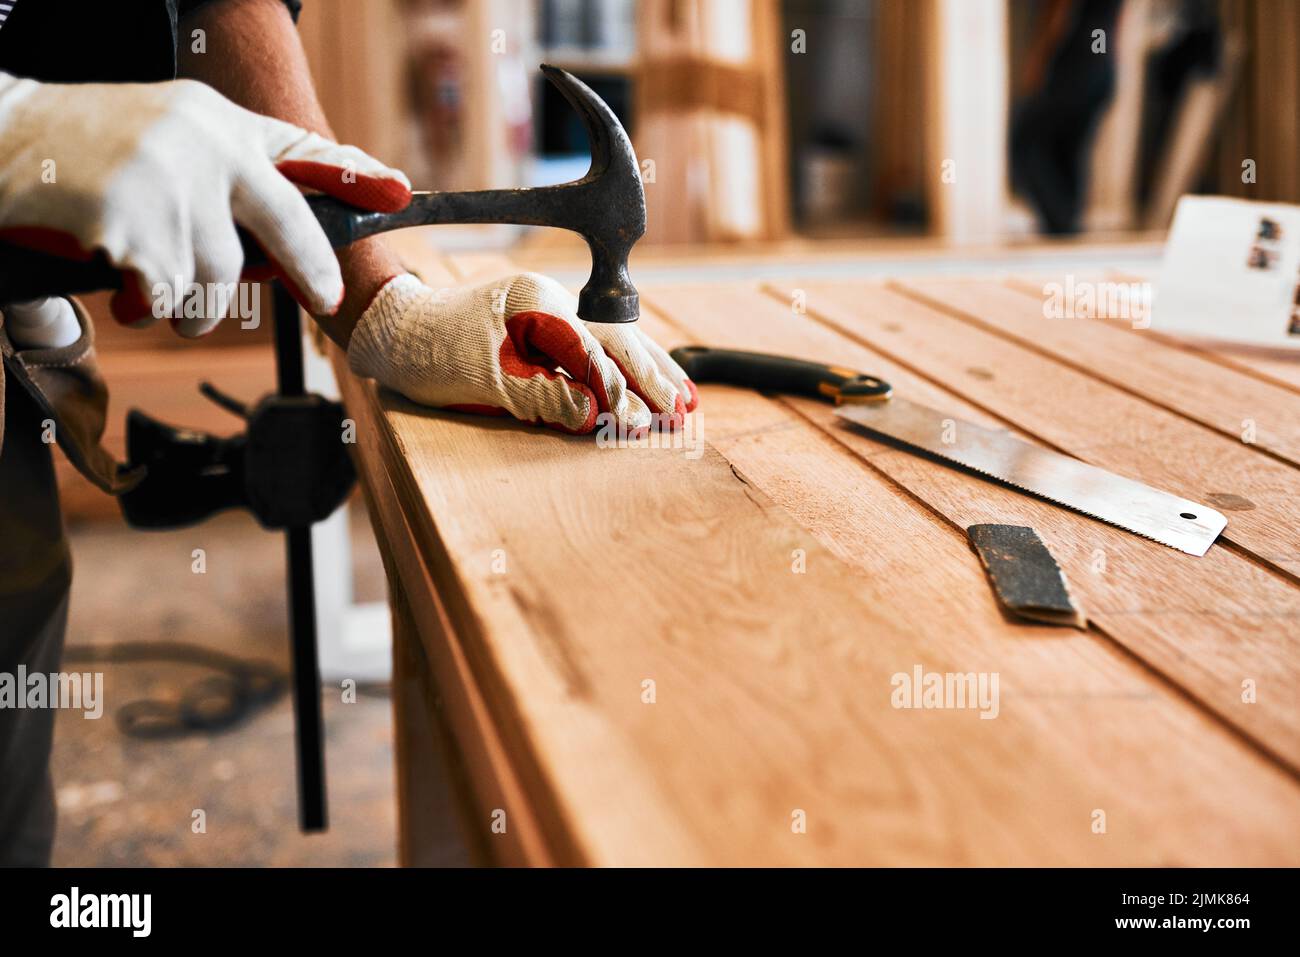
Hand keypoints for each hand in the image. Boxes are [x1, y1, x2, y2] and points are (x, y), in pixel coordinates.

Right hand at [0, 73, 410, 335]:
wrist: (1, 136)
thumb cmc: (88, 146)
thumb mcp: (167, 132)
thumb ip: (225, 170)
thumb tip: (278, 239)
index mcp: (214, 120)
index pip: (297, 149)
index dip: (353, 173)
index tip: (400, 192)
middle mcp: (199, 143)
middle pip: (283, 222)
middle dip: (308, 267)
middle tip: (323, 296)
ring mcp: (166, 182)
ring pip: (219, 275)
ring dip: (197, 303)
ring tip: (163, 295)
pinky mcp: (131, 224)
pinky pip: (168, 293)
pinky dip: (150, 305)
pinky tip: (127, 288)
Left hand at [346, 273, 698, 434]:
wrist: (392, 331)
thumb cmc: (429, 351)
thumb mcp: (482, 379)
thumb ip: (541, 397)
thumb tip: (593, 414)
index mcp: (537, 303)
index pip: (592, 349)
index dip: (622, 387)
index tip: (644, 421)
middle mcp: (550, 301)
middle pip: (615, 340)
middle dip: (652, 377)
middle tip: (683, 412)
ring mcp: (549, 313)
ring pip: (612, 342)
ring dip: (648, 371)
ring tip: (684, 398)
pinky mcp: (544, 330)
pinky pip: (595, 348)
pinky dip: (624, 367)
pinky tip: (649, 379)